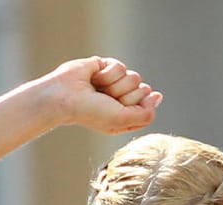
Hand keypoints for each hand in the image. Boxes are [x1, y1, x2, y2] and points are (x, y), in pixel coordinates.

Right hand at [46, 56, 160, 134]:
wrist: (65, 96)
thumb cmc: (90, 112)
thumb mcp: (121, 120)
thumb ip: (145, 114)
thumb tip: (157, 96)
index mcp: (125, 115)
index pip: (149, 107)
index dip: (140, 106)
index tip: (121, 108)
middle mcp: (122, 99)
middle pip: (143, 91)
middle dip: (125, 95)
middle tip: (106, 100)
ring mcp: (115, 82)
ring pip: (134, 77)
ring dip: (114, 85)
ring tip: (98, 90)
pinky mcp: (107, 66)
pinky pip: (120, 67)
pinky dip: (107, 74)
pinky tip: (94, 78)